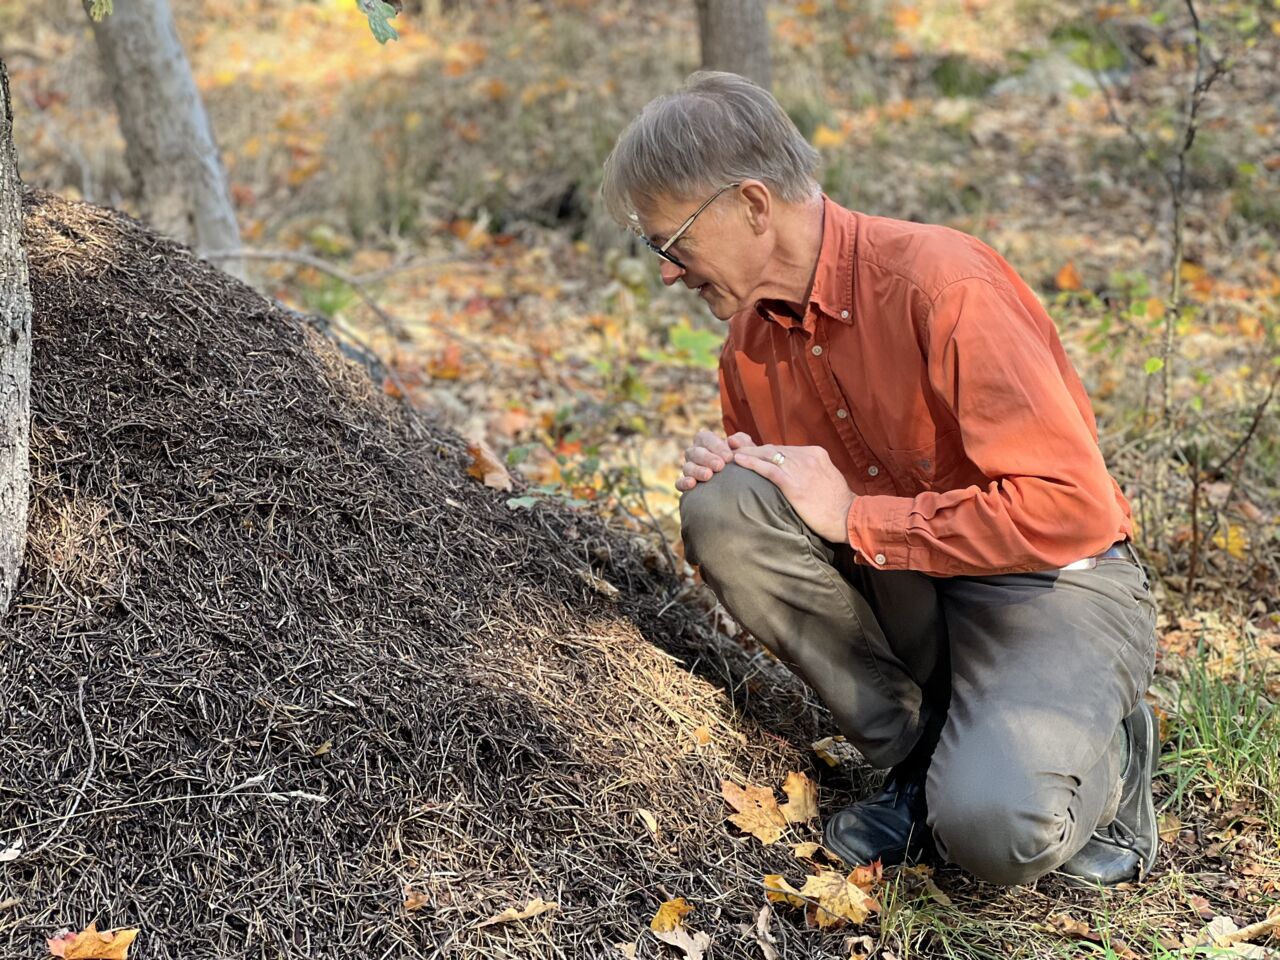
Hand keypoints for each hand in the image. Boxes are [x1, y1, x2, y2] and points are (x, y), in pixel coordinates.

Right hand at [675, 429, 754, 492]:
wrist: (741, 481)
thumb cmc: (742, 460)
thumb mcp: (747, 448)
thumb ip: (742, 441)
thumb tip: (731, 441)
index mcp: (705, 441)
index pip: (705, 438)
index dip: (716, 446)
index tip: (729, 457)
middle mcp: (694, 453)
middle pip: (695, 452)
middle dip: (707, 458)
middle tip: (720, 466)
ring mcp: (689, 468)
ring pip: (687, 467)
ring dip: (697, 471)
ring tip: (708, 475)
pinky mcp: (686, 484)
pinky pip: (679, 483)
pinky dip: (683, 483)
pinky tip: (692, 484)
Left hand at [732, 444, 855, 542]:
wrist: (849, 518)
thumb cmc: (837, 505)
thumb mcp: (826, 480)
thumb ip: (809, 473)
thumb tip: (795, 477)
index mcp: (816, 454)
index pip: (784, 449)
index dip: (765, 450)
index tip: (750, 451)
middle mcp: (808, 456)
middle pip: (773, 449)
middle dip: (752, 447)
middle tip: (732, 445)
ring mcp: (801, 468)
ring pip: (768, 455)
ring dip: (747, 453)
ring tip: (730, 453)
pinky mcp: (794, 484)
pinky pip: (768, 469)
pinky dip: (751, 463)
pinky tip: (738, 461)